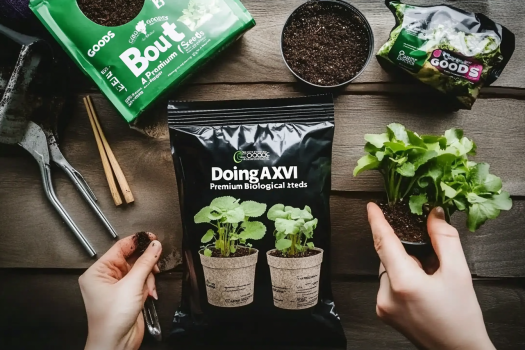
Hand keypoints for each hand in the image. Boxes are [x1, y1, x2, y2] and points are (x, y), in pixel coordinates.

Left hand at [79, 233, 161, 349]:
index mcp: (97, 272)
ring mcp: (117, 287)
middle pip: (131, 259)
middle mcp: (106, 278)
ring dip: (148, 278)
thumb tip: (154, 246)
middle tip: (155, 262)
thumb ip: (145, 262)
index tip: (151, 237)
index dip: (137, 241)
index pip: (120, 247)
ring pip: (139, 270)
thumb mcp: (131, 285)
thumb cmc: (111, 320)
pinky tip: (148, 294)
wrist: (116, 344)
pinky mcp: (128, 295)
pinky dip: (148, 286)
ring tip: (148, 287)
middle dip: (145, 264)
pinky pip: (141, 282)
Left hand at [368, 203, 494, 349]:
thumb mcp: (458, 273)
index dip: (377, 221)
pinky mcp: (383, 312)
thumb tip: (433, 215)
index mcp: (404, 282)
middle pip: (389, 256)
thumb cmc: (461, 318)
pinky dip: (402, 280)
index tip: (371, 207)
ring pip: (389, 270)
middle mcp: (386, 295)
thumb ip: (444, 239)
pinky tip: (421, 292)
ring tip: (429, 283)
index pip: (384, 242)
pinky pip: (388, 285)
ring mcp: (382, 305)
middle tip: (432, 265)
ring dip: (405, 267)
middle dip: (408, 253)